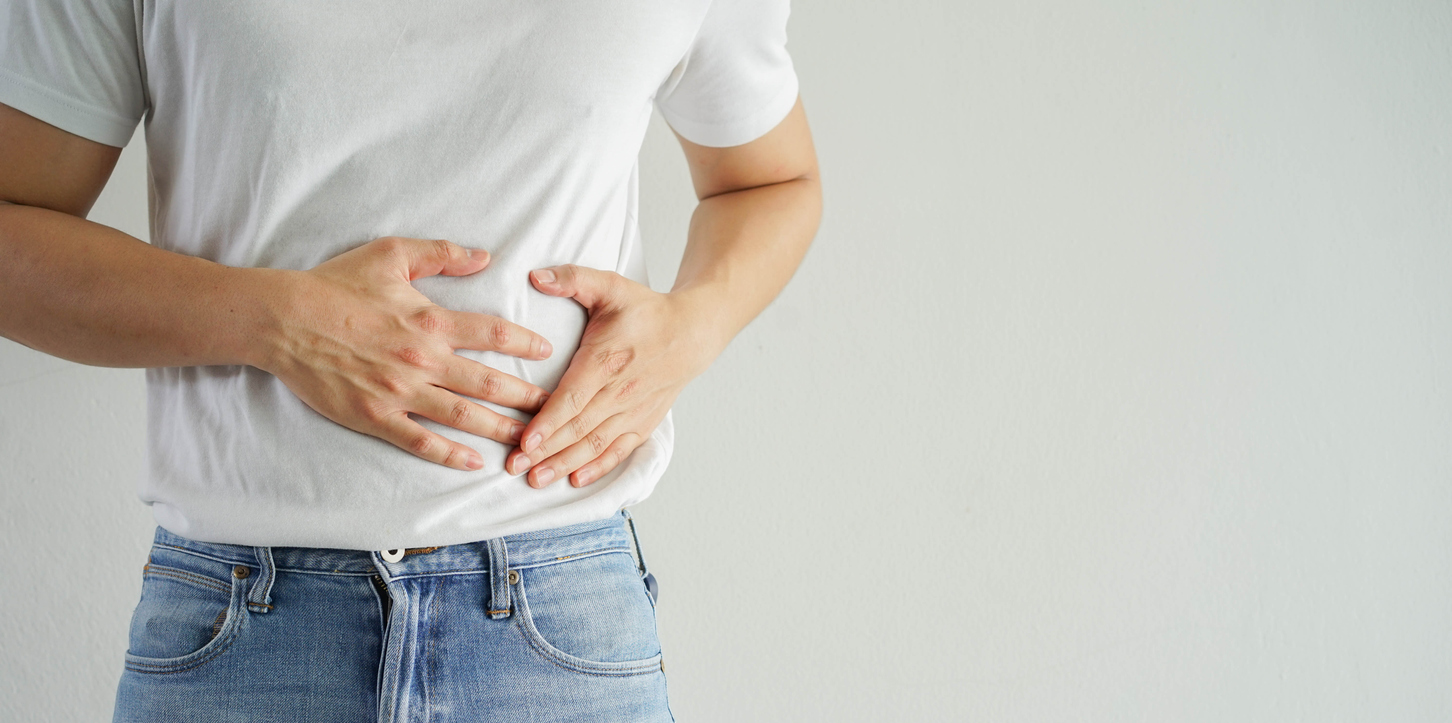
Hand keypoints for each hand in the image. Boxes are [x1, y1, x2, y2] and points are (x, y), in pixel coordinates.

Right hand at [256, 236, 553, 470]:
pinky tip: (474, 463)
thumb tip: (485, 256)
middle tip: (554, 408)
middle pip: (488, 383)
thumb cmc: (336, 284)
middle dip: (526, 398)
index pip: (492, 333)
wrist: (282, 319)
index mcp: (430, 321)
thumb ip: (442, 254)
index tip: (546, 353)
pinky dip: (449, 455)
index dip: (524, 344)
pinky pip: (420, 441)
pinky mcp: (374, 417)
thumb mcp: (391, 254)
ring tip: (529, 441)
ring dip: (500, 430)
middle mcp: (422, 360)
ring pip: (462, 417)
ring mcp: (399, 393)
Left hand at [506, 264, 720, 487]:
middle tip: (514, 468)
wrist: (692, 333)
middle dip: (546, 451)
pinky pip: (619, 450)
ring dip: (565, 464)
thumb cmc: (646, 311)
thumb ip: (573, 278)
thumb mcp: (611, 285)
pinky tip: (575, 480)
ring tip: (536, 480)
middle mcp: (620, 390)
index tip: (525, 441)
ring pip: (595, 443)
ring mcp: (633, 410)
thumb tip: (536, 276)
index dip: (549, 422)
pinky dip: (597, 467)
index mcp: (607, 359)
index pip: (573, 397)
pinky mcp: (643, 422)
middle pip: (578, 427)